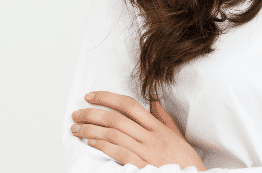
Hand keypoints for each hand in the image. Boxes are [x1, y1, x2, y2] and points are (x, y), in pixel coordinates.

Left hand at [72, 91, 206, 169]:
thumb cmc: (184, 159)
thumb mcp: (175, 134)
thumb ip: (162, 117)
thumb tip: (153, 99)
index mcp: (157, 127)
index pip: (129, 105)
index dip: (107, 98)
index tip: (90, 96)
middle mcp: (151, 137)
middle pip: (116, 119)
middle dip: (92, 114)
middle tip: (77, 113)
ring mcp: (147, 152)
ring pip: (114, 134)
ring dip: (91, 130)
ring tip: (77, 129)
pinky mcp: (143, 167)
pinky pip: (120, 153)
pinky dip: (103, 146)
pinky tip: (91, 143)